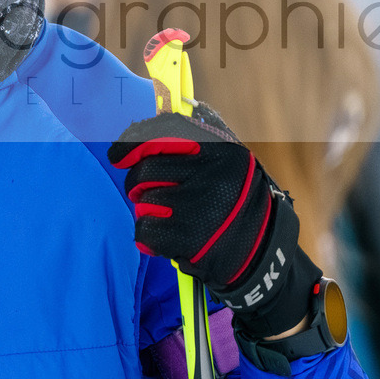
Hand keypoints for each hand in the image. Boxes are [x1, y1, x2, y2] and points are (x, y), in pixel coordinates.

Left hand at [108, 107, 320, 338]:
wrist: (262, 251)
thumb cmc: (235, 199)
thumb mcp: (227, 161)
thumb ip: (192, 140)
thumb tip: (144, 127)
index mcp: (220, 148)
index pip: (163, 131)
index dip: (132, 142)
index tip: (117, 156)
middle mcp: (211, 173)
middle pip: (146, 169)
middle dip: (137, 183)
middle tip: (144, 191)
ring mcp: (200, 205)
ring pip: (144, 200)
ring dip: (147, 209)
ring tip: (167, 215)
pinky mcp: (189, 237)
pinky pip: (144, 228)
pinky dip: (148, 234)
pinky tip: (166, 236)